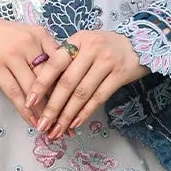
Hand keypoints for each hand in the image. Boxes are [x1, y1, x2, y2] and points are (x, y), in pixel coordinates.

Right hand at [0, 19, 59, 123]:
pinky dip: (25, 109)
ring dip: (43, 111)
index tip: (76, 105)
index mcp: (41, 35)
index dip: (69, 86)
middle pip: (49, 78)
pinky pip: (14, 92)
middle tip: (67, 122)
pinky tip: (32, 121)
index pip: (61, 64)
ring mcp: (12, 55)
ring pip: (33, 88)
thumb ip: (44, 50)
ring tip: (51, 127)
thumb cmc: (1, 33)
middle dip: (59, 103)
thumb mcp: (27, 34)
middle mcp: (29, 44)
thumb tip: (61, 76)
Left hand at [27, 29, 146, 138]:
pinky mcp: (120, 74)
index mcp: (77, 40)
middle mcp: (91, 49)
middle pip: (67, 82)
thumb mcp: (85, 44)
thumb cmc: (105, 46)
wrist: (140, 42)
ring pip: (82, 93)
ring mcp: (106, 61)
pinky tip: (75, 123)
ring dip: (67, 115)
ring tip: (57, 130)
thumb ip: (67, 59)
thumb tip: (43, 87)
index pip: (55, 63)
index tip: (29, 102)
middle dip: (52, 107)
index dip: (41, 84)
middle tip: (42, 124)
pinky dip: (85, 112)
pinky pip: (99, 97)